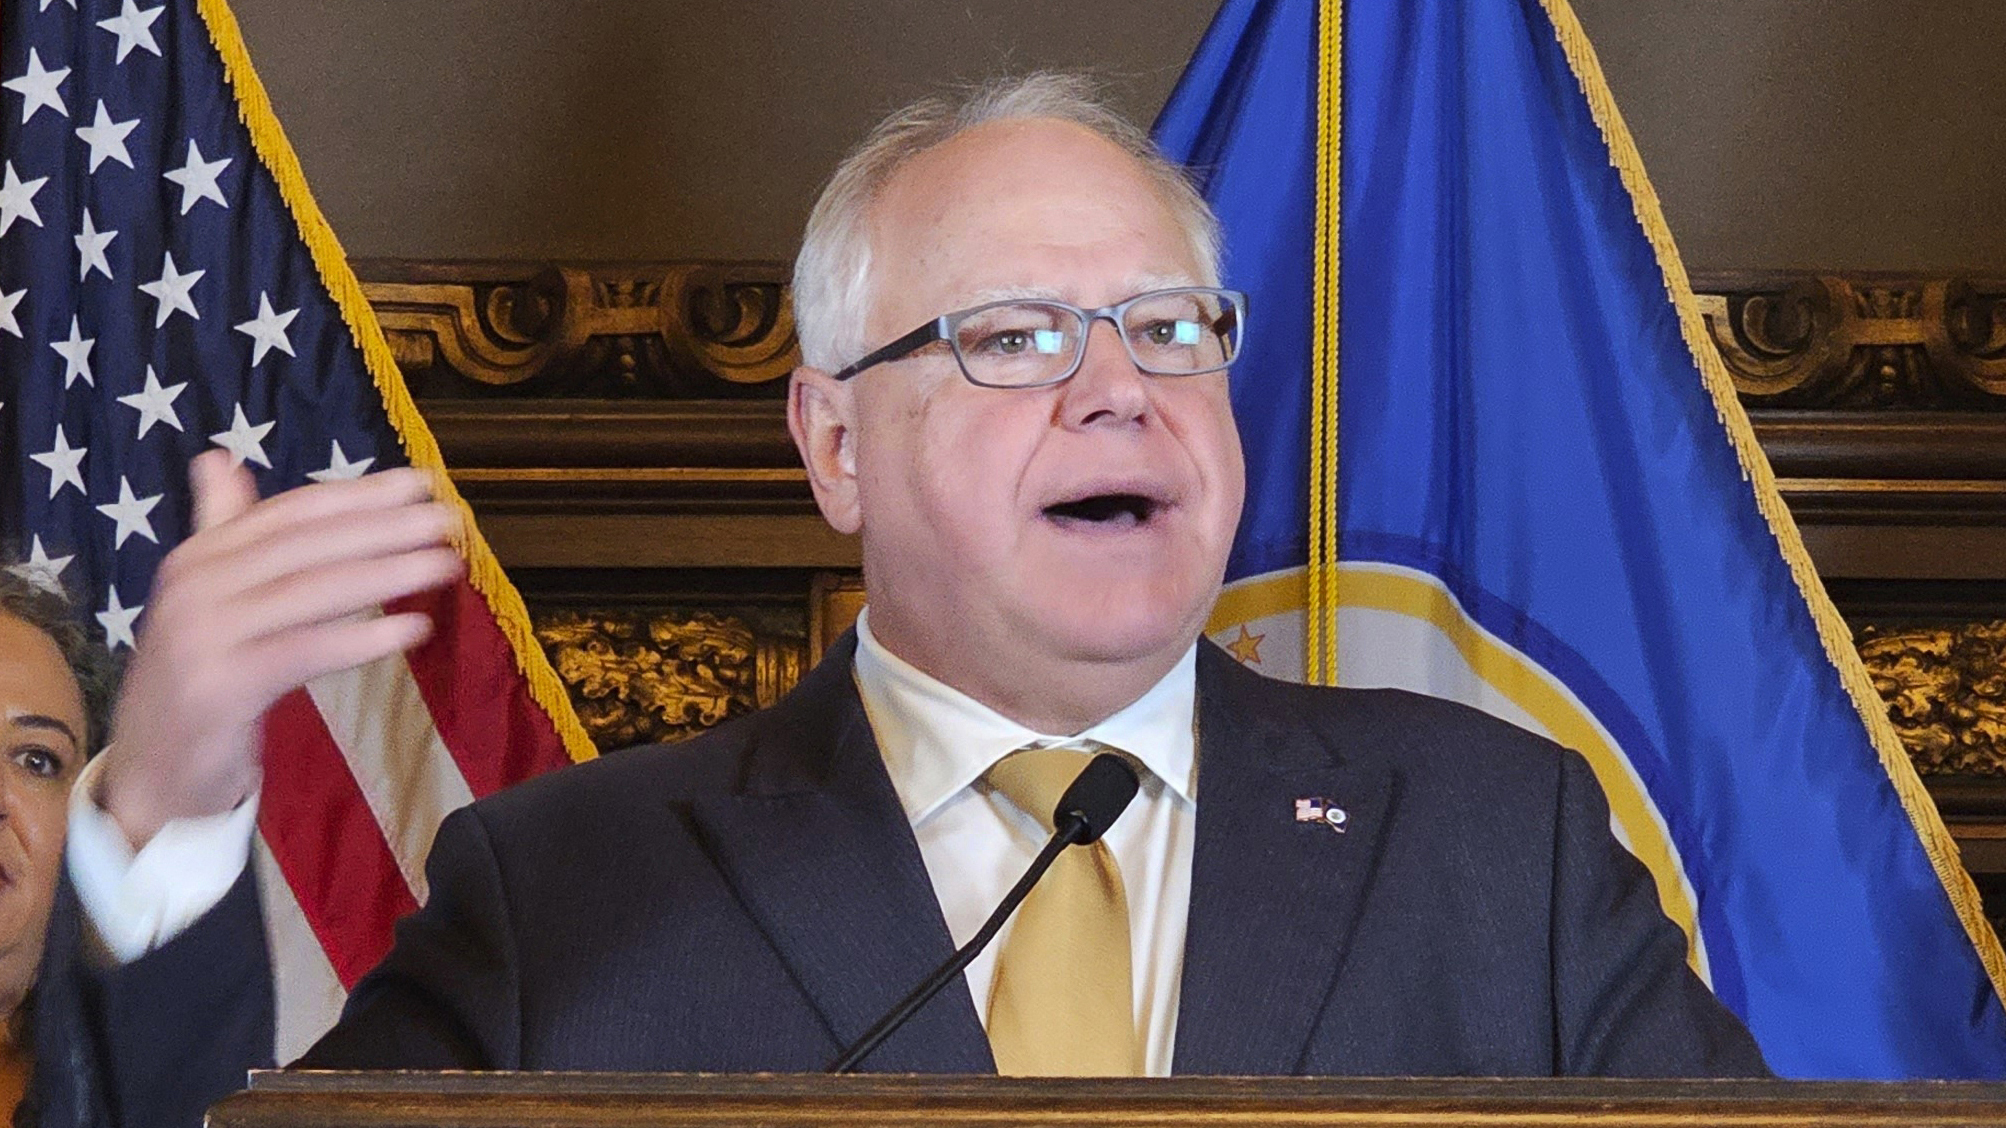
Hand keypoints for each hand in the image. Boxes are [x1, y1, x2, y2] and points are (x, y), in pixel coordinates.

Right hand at [97, 450, 463, 849]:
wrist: (149, 770)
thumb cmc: (198, 679)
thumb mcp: (208, 600)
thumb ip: (224, 532)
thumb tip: (218, 458)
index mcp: (199, 557)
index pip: (291, 512)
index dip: (358, 494)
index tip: (421, 482)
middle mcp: (197, 585)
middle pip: (307, 545)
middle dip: (384, 527)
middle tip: (449, 518)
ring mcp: (204, 635)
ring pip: (313, 591)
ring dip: (387, 573)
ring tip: (445, 564)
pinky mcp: (221, 686)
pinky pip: (306, 651)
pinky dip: (364, 638)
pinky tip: (414, 628)